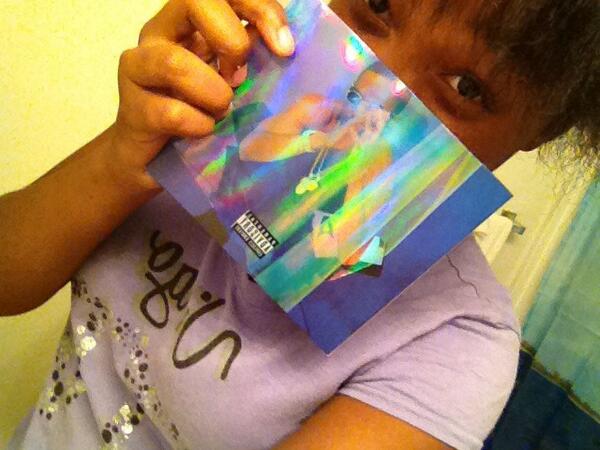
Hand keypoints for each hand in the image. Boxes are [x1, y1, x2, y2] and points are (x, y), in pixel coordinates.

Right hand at [110, 0, 294, 187]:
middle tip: (240, 77)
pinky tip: (204, 132)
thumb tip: (289, 52)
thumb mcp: (238, 84)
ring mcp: (140, 66)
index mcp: (192, 21)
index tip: (285, 48)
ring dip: (213, 93)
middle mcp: (162, 33)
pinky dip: (198, 126)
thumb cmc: (204, 117)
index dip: (260, 8)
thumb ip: (256, 62)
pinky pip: (170, 112)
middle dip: (231, 40)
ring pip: (173, 61)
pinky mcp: (131, 107)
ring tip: (222, 111)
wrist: (156, 163)